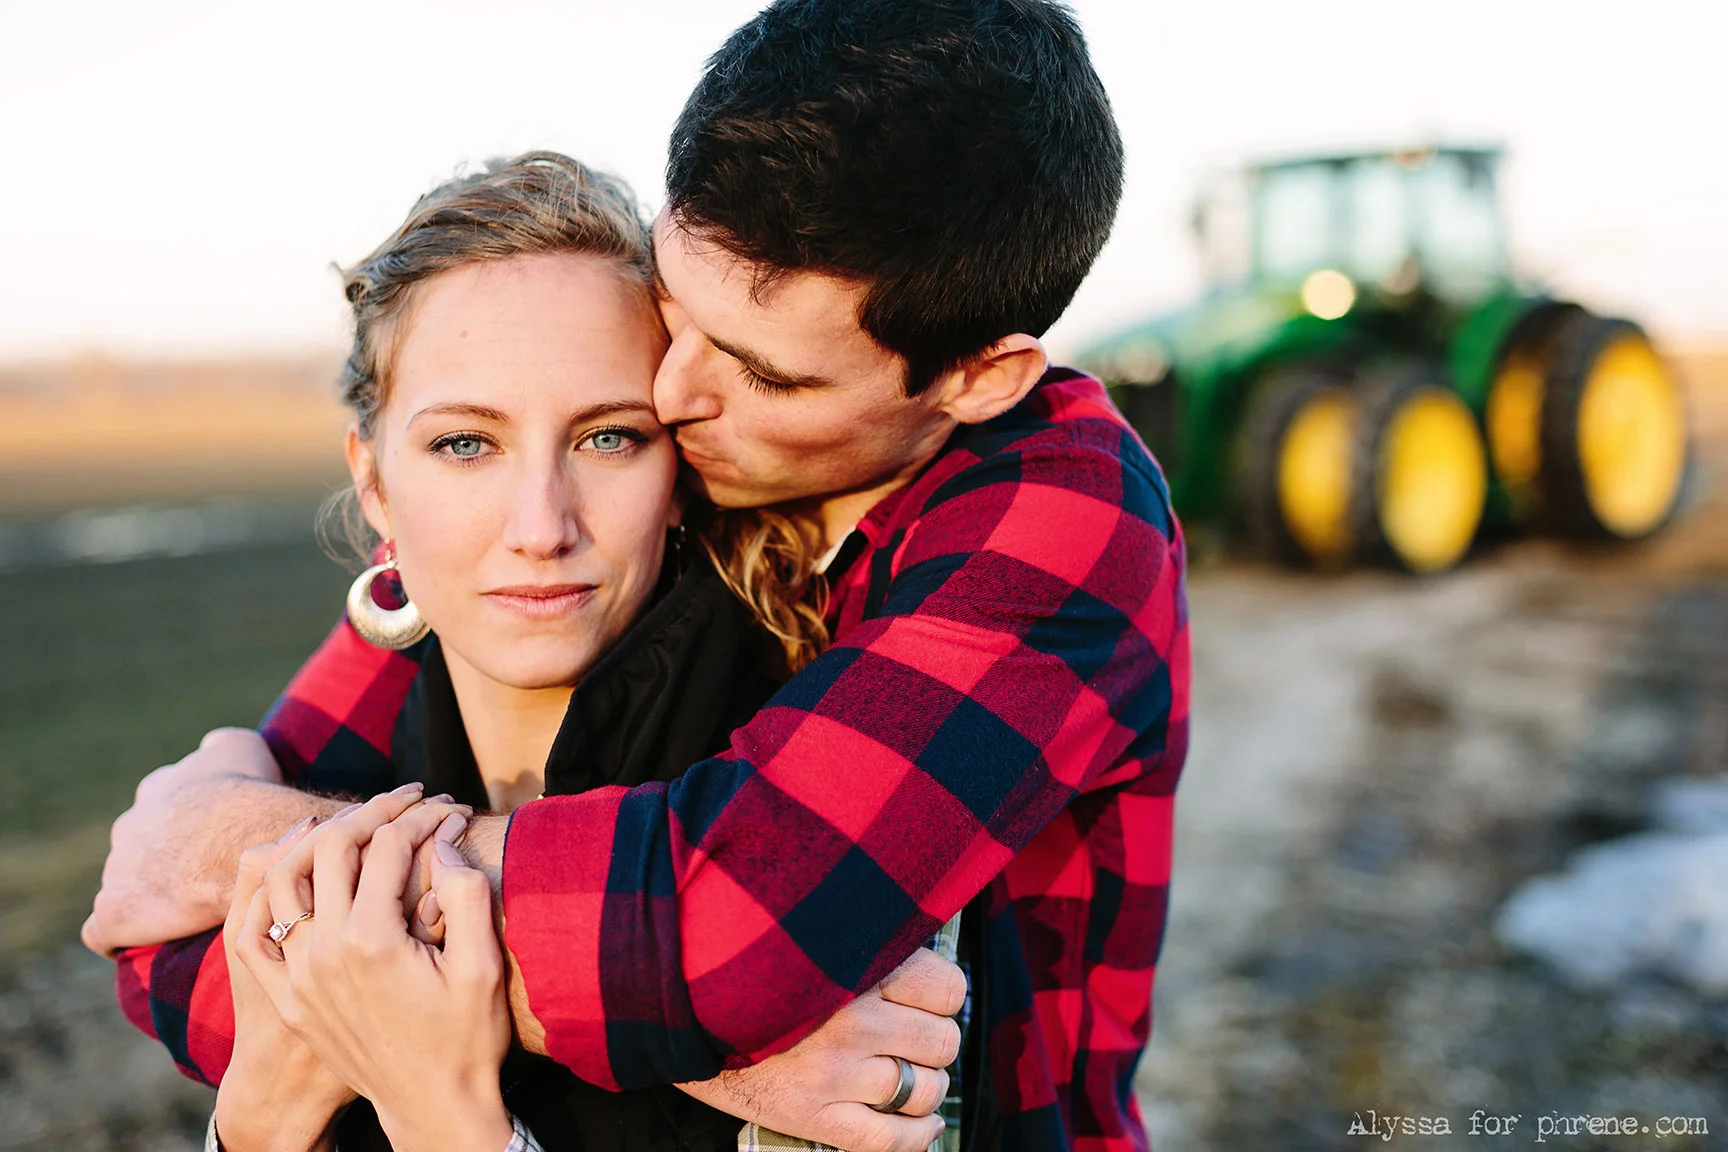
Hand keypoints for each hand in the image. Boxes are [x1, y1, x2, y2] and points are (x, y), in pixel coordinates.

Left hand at [83, 728, 334, 955]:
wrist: (244, 843)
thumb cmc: (249, 796)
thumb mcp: (240, 747)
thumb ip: (217, 746)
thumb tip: (211, 748)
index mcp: (157, 789)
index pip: (161, 806)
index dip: (188, 826)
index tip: (213, 841)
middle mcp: (129, 825)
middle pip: (140, 848)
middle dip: (164, 862)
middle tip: (205, 878)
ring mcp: (116, 871)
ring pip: (125, 888)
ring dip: (150, 899)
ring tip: (191, 913)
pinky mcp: (113, 912)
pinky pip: (104, 931)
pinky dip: (121, 936)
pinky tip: (149, 939)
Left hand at [238, 788, 514, 1151]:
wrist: (431, 1109)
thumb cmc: (468, 1039)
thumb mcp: (484, 967)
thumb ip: (467, 894)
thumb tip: (443, 842)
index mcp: (372, 941)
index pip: (390, 847)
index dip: (425, 819)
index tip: (453, 811)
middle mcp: (322, 953)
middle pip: (331, 847)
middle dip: (373, 812)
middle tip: (407, 800)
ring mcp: (296, 976)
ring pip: (282, 878)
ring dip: (316, 839)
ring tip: (354, 825)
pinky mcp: (286, 996)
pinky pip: (253, 930)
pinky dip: (266, 891)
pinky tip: (297, 871)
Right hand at [676, 948, 965, 1151]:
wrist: (673, 1004)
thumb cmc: (741, 962)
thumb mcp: (805, 929)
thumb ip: (861, 933)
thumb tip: (915, 936)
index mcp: (857, 964)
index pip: (947, 988)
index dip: (942, 995)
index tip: (927, 997)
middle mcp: (854, 1019)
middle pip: (941, 1040)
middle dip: (934, 1039)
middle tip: (914, 1034)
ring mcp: (834, 1072)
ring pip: (923, 1090)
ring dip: (924, 1084)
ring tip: (909, 1073)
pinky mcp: (812, 1115)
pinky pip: (889, 1140)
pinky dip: (917, 1136)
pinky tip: (924, 1124)